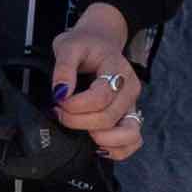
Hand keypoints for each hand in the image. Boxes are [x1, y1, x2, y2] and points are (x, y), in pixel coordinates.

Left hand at [47, 3, 145, 159]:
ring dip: (102, 139)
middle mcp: (130, 89)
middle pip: (109, 118)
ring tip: (83, 131)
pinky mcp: (130, 117)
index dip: (75, 105)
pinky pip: (133, 142)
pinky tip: (96, 144)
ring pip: (129, 134)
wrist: (101, 41)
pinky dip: (116, 149)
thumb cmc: (84, 45)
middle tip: (61, 113)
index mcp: (118, 69)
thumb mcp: (68, 46)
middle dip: (78, 121)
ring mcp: (132, 105)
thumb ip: (63, 68)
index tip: (58, 101)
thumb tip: (61, 93)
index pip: (101, 97)